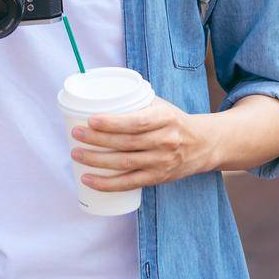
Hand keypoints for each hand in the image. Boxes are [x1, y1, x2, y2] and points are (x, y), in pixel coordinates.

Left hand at [70, 97, 214, 191]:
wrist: (202, 144)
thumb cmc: (173, 121)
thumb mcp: (161, 106)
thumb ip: (136, 102)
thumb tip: (100, 95)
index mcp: (165, 118)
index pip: (137, 122)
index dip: (113, 123)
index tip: (91, 120)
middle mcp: (165, 141)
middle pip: (126, 143)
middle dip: (97, 140)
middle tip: (76, 135)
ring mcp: (161, 162)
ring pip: (124, 164)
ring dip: (97, 161)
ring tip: (76, 154)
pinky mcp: (157, 178)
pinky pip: (129, 183)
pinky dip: (107, 183)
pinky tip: (89, 180)